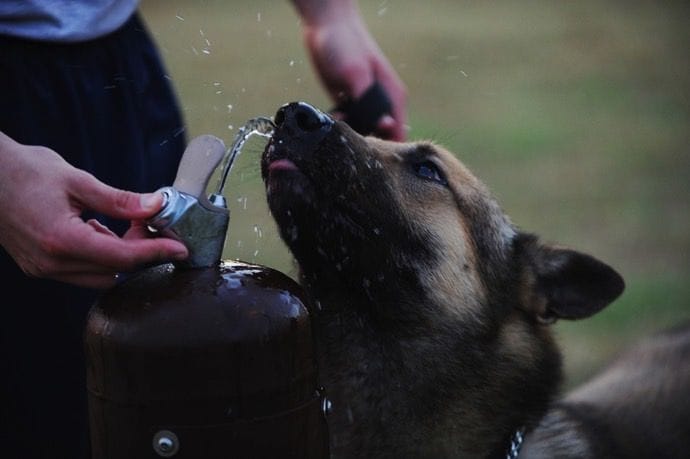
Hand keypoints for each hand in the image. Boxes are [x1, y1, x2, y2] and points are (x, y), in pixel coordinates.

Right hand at [0, 132, 187, 288]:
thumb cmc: (24, 170)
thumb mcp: (77, 180)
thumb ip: (119, 199)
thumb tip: (156, 205)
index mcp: (62, 240)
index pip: (123, 257)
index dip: (156, 252)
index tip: (181, 247)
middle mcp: (51, 262)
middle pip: (115, 270)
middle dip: (141, 251)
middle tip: (152, 224)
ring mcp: (42, 268)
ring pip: (100, 276)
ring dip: (121, 256)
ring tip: (126, 224)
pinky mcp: (38, 266)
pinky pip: (81, 271)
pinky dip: (100, 255)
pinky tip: (100, 228)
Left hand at [295, 0, 407, 140]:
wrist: (325, 25)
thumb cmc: (345, 45)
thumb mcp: (356, 73)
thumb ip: (369, 103)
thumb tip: (385, 126)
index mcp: (394, 98)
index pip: (399, 134)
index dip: (387, 148)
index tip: (368, 154)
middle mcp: (383, 104)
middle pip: (381, 137)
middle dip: (366, 143)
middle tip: (348, 141)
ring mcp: (365, 104)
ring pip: (363, 131)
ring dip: (351, 134)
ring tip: (338, 126)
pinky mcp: (349, 102)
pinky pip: (348, 123)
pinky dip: (340, 126)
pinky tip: (331, 119)